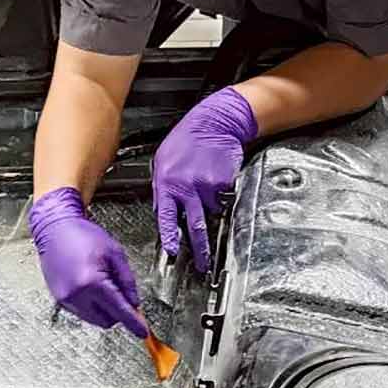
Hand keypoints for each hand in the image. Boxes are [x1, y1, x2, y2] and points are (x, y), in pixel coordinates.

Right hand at [29, 186, 146, 337]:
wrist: (55, 229)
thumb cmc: (84, 236)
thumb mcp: (115, 253)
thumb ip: (127, 281)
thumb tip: (135, 303)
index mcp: (93, 283)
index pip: (119, 311)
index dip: (134, 323)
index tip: (143, 333)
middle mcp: (76, 295)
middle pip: (107, 321)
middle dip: (118, 312)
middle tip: (121, 291)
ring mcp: (65, 299)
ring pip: (94, 319)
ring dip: (104, 309)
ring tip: (103, 283)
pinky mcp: (59, 299)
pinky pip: (82, 312)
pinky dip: (91, 305)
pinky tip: (91, 285)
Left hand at [153, 86, 257, 271]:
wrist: (213, 122)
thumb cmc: (187, 140)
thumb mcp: (163, 162)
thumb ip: (163, 188)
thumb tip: (163, 211)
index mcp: (167, 184)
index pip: (167, 218)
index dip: (170, 237)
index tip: (172, 252)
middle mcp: (186, 187)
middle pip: (194, 226)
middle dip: (199, 248)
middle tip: (202, 265)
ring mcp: (207, 187)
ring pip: (211, 211)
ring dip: (210, 206)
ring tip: (208, 187)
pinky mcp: (224, 184)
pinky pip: (223, 198)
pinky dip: (221, 193)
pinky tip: (216, 177)